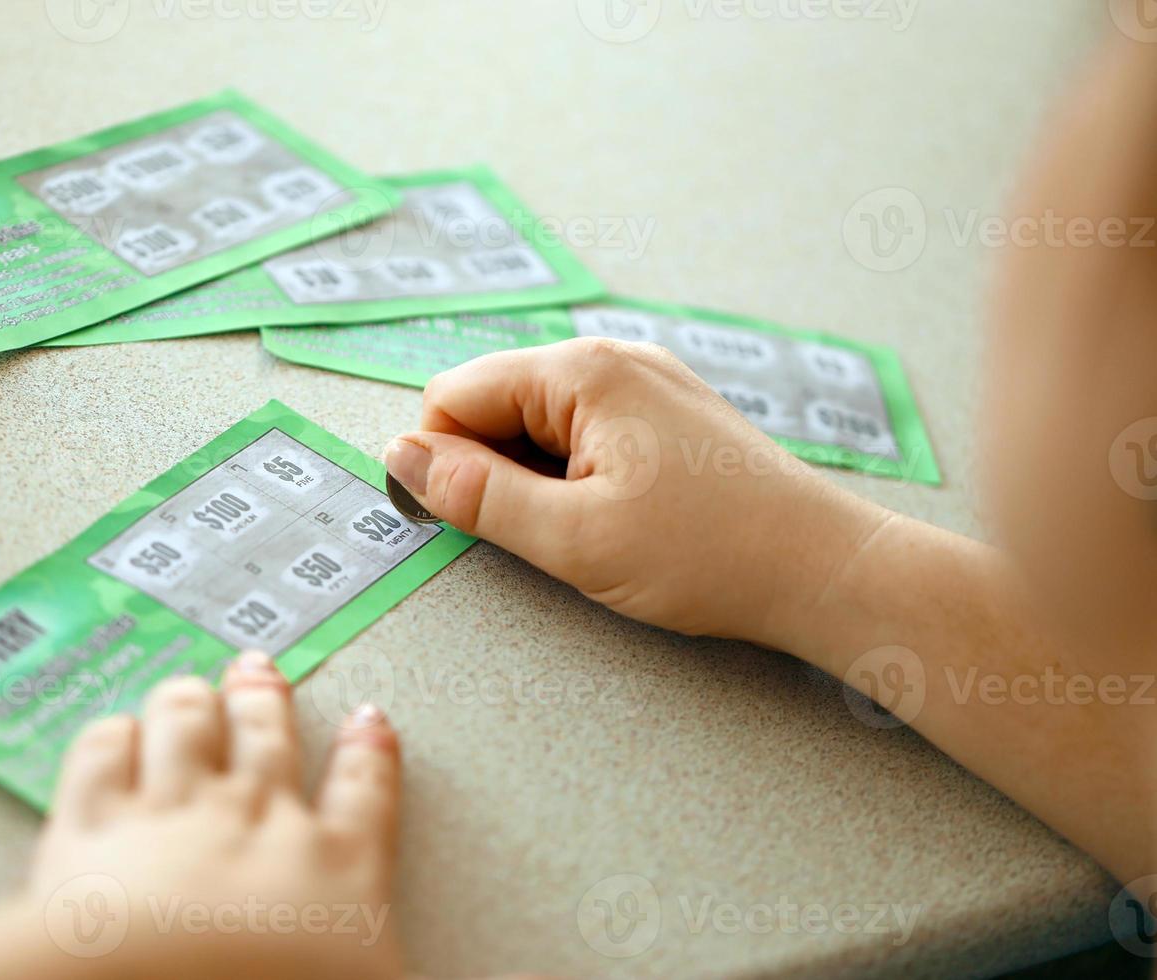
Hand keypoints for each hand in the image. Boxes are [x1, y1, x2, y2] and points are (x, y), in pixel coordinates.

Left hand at [26, 652, 403, 979]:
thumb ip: (383, 952)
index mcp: (335, 869)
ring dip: (189, 702)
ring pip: (184, 727)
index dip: (368, 753)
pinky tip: (116, 733)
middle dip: (264, 701)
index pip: (364, 795)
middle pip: (266, 740)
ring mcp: (171, 814)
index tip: (368, 722)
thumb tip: (456, 977)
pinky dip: (112, 737)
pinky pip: (101, 756)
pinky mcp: (91, 828)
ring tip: (192, 689)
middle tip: (261, 672)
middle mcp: (256, 821)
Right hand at [384, 337, 887, 646]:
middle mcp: (613, 358)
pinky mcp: (667, 412)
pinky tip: (620, 517)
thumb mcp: (572, 538)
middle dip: (494, 469)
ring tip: (594, 530)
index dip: (442, 463)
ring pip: (539, 421)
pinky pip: (585, 430)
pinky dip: (578, 474)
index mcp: (583, 371)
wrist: (824, 570)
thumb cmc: (710, 555)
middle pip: (495, 401)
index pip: (453, 394)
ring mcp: (646, 380)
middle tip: (547, 534)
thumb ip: (476, 496)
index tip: (473, 521)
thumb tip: (401, 459)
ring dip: (538, 477)